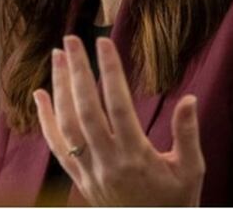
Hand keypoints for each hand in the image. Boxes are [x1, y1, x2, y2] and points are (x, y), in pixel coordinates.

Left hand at [33, 35, 204, 205]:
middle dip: (77, 72)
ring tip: (58, 56)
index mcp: (136, 157)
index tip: (104, 43)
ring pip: (67, 125)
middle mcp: (108, 163)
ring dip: (60, 89)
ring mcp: (89, 172)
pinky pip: (57, 147)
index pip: (118, 106)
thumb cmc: (176, 203)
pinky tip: (40, 95)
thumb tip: (188, 99)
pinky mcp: (80, 180)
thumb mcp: (191, 170)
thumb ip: (187, 133)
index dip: (110, 73)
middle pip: (86, 110)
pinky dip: (46, 120)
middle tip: (71, 40)